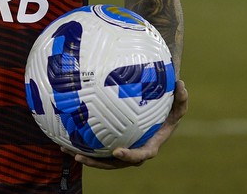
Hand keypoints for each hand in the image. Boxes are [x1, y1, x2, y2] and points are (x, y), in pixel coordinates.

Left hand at [69, 78, 187, 169]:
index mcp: (150, 144)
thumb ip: (181, 96)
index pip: (141, 155)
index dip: (130, 156)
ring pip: (102, 157)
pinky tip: (64, 135)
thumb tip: (181, 83)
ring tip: (65, 149)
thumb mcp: (178, 103)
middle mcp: (135, 150)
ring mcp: (122, 147)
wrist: (158, 113)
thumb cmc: (168, 107)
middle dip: (97, 163)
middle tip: (80, 156)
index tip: (117, 151)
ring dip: (84, 156)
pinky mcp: (112, 143)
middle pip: (115, 163)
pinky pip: (97, 146)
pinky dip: (82, 142)